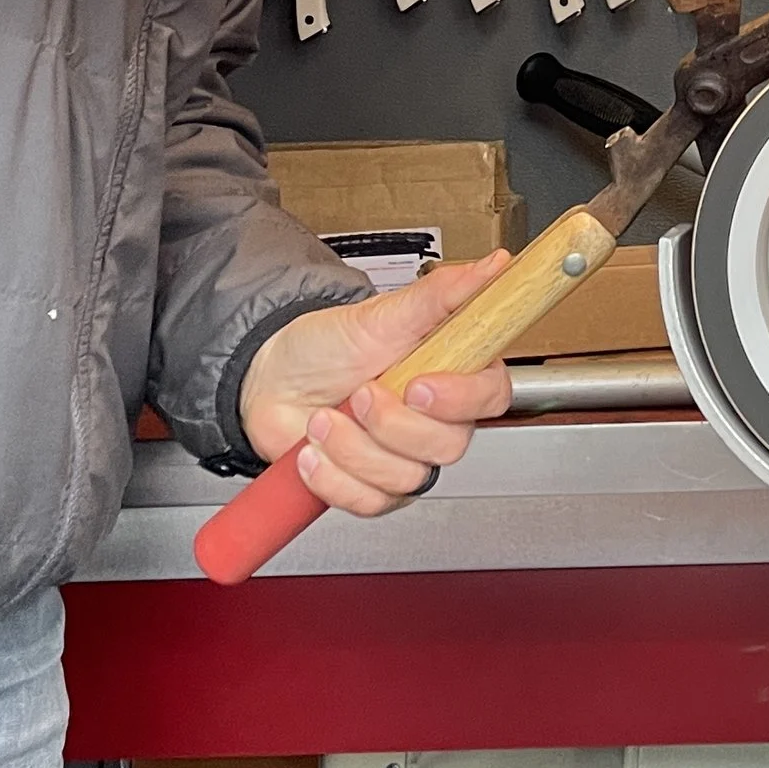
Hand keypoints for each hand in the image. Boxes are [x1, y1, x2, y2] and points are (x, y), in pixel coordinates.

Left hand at [239, 257, 514, 516]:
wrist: (273, 378)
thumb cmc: (330, 345)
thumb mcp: (385, 313)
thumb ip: (445, 293)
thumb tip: (495, 266)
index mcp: (453, 374)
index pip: (491, 397)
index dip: (460, 399)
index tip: (420, 385)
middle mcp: (436, 422)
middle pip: (448, 446)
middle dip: (391, 423)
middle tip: (358, 393)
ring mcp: (405, 460)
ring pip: (403, 477)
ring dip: (351, 447)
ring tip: (323, 417)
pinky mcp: (372, 490)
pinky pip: (367, 502)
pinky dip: (331, 476)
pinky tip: (312, 449)